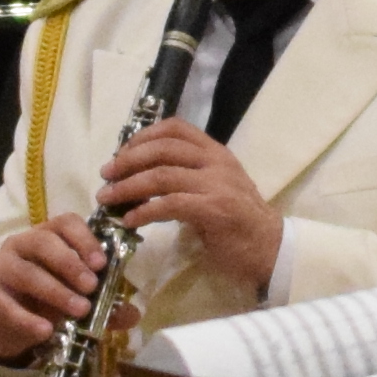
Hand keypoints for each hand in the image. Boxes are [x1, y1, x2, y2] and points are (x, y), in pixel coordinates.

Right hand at [0, 218, 102, 362]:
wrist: (6, 325)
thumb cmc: (45, 300)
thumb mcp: (77, 298)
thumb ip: (104, 304)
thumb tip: (133, 314)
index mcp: (48, 236)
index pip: (65, 223)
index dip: (85, 239)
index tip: (101, 263)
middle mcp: (21, 245)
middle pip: (44, 242)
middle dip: (71, 264)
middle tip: (92, 286)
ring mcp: (1, 268)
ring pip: (26, 273)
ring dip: (56, 291)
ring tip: (80, 310)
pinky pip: (6, 305)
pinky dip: (27, 319)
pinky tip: (46, 331)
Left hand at [96, 120, 283, 296]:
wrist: (269, 248)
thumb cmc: (238, 221)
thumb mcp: (215, 188)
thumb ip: (187, 177)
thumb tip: (140, 178)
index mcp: (216, 153)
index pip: (176, 128)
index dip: (143, 136)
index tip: (123, 152)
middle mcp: (216, 162)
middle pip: (162, 149)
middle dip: (127, 160)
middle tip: (107, 175)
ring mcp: (216, 184)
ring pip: (161, 175)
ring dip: (128, 187)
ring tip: (108, 198)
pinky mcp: (213, 209)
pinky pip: (169, 204)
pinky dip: (144, 211)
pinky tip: (130, 220)